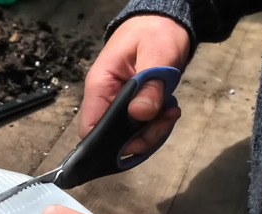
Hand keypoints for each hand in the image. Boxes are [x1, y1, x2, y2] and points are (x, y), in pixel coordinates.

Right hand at [81, 15, 190, 154]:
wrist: (163, 22)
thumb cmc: (154, 32)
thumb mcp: (156, 55)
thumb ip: (149, 86)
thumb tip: (141, 114)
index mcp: (100, 86)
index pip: (90, 128)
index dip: (110, 144)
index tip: (140, 140)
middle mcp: (106, 99)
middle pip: (113, 138)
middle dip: (141, 138)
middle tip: (165, 119)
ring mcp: (119, 105)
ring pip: (130, 136)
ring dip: (153, 131)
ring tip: (170, 111)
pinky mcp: (133, 107)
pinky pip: (141, 127)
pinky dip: (157, 125)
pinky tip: (169, 110)